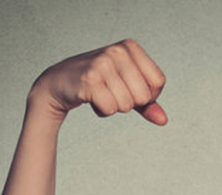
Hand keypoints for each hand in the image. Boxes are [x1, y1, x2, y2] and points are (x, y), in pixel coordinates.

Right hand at [30, 39, 166, 124]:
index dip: (148, 95)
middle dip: (129, 103)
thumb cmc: (96, 83)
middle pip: (144, 96)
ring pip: (127, 105)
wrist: (58, 83)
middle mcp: (117, 51)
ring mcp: (102, 64)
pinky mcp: (89, 80)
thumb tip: (163, 121)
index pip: (158, 82)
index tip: (129, 88)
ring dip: (114, 106)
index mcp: (130, 47)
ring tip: (100, 93)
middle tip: (111, 91)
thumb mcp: (126, 87)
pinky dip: (102, 111)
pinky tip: (91, 98)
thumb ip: (148, 103)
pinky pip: (110, 109)